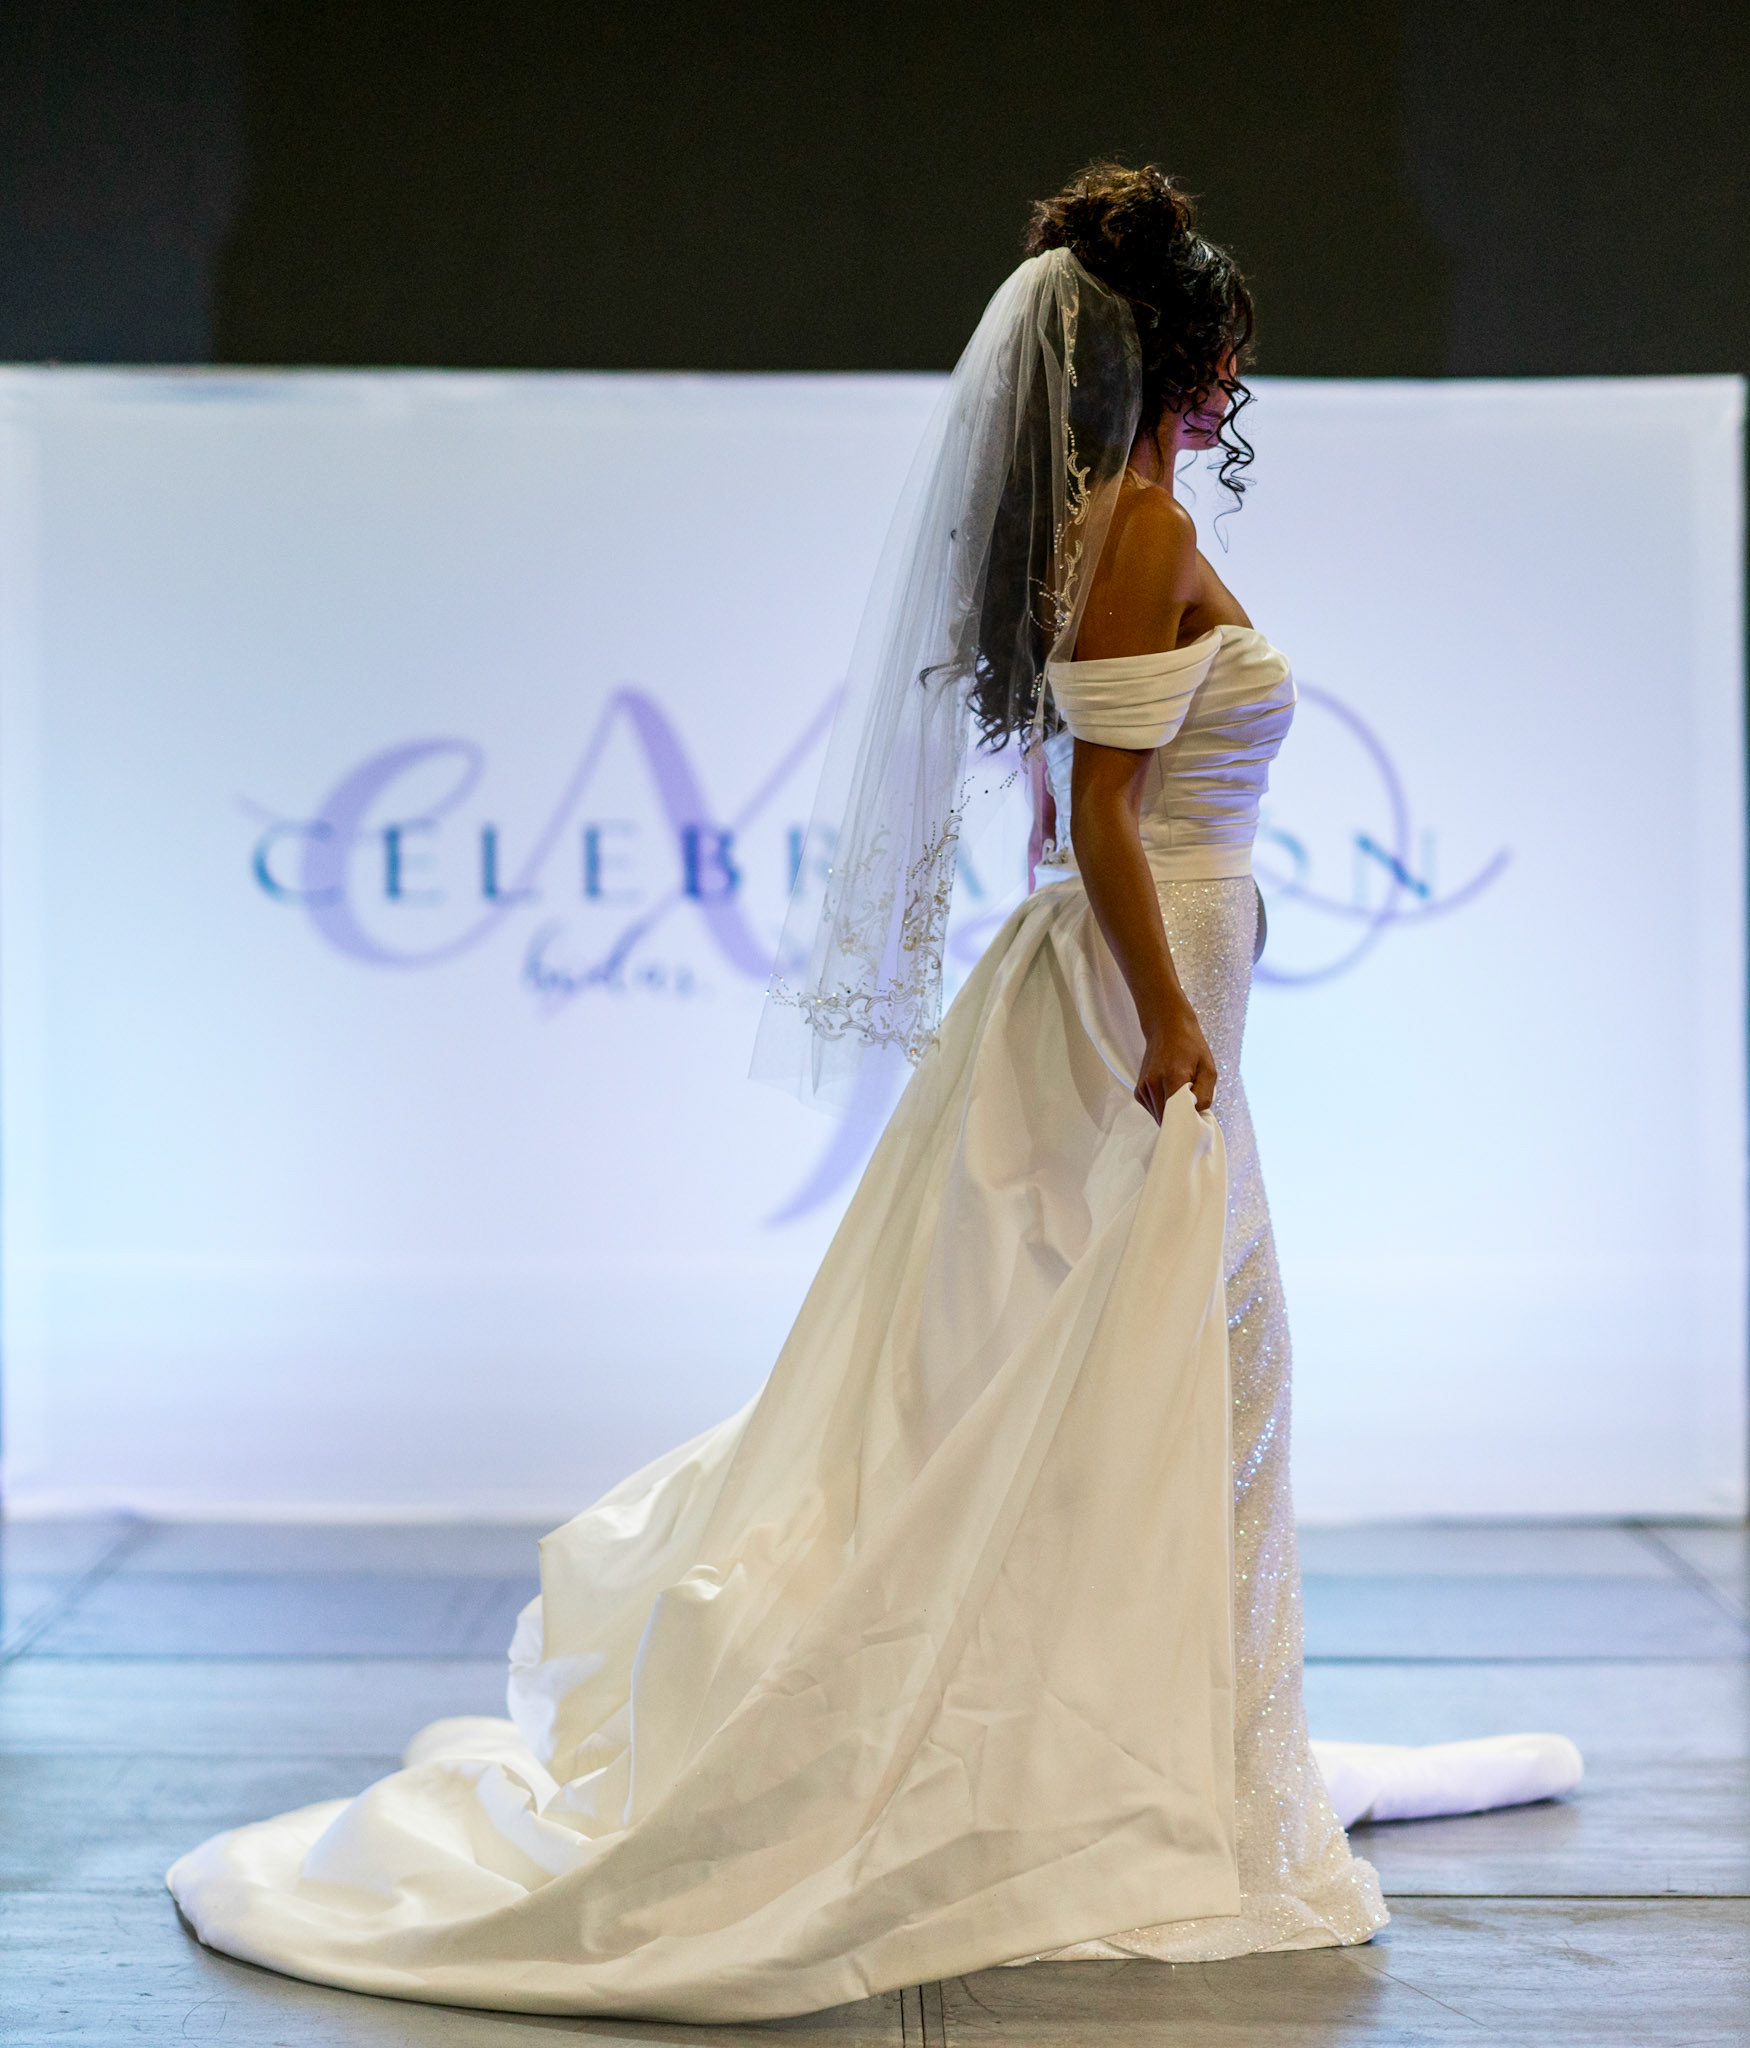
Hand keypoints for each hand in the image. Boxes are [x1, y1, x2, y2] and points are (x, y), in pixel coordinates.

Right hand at [1134, 1001, 1216, 1120]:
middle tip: (1193, 1107)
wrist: (1167, 1028)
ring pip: (1159, 1117)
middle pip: (1167, 1119)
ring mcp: (1143, 1088)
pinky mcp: (1139, 1091)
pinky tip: (1171, 1093)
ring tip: (1181, 1095)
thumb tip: (1196, 1115)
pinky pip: (1153, 1110)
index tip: (1198, 1121)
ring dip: (1172, 1113)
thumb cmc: (1191, 1047)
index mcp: (1172, 1077)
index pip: (1177, 1115)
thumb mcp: (1209, 1069)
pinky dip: (1163, 1108)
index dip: (1188, 1122)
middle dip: (1181, 1119)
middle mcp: (1153, 1084)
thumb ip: (1205, 1095)